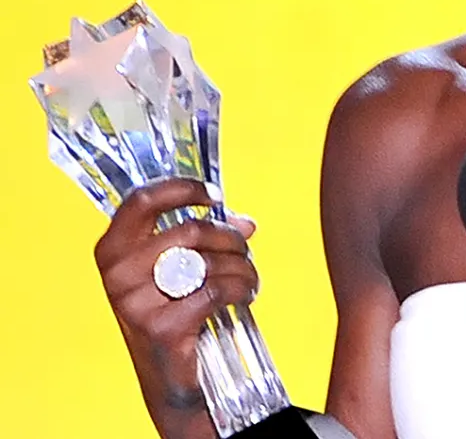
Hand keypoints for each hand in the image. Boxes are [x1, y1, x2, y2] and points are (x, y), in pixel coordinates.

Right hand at [94, 178, 257, 438]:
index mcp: (112, 250)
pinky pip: (218, 290)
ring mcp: (136, 302)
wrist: (169, 378)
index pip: (141, 201)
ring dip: (243, 265)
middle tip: (244, 250)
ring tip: (249, 276)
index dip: (182, 189)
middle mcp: (117, 273)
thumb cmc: (174, 314)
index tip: (212, 195)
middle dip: (230, 238)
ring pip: (209, 261)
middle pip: (190, 231)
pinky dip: (243, 287)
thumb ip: (205, 241)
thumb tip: (246, 223)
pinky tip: (247, 293)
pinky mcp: (163, 326)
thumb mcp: (179, 270)